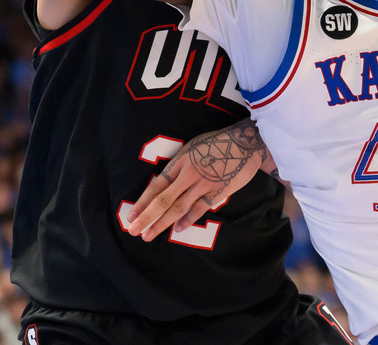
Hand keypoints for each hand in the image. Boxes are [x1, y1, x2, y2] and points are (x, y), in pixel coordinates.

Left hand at [123, 123, 267, 241]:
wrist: (246, 142)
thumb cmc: (218, 142)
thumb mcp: (193, 146)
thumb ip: (180, 165)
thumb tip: (166, 183)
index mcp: (180, 161)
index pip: (156, 185)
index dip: (143, 202)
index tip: (131, 216)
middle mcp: (188, 174)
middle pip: (163, 200)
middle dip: (146, 217)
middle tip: (134, 231)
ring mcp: (203, 184)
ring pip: (178, 207)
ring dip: (162, 223)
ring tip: (149, 235)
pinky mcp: (218, 191)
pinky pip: (200, 208)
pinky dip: (188, 219)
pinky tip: (178, 229)